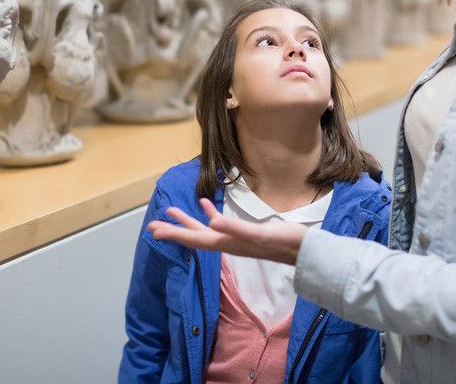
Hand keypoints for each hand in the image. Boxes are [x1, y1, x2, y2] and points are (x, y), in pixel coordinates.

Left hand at [148, 198, 306, 265]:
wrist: (303, 250)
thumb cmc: (284, 242)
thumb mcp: (260, 233)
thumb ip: (235, 229)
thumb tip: (211, 223)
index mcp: (227, 243)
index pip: (195, 238)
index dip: (174, 233)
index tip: (154, 230)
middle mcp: (226, 242)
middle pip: (194, 236)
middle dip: (173, 230)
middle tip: (152, 225)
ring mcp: (234, 238)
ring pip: (204, 230)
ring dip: (187, 221)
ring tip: (171, 211)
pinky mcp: (243, 232)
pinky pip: (220, 222)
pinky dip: (209, 213)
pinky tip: (205, 205)